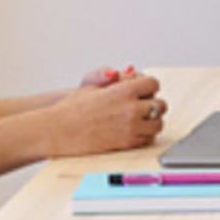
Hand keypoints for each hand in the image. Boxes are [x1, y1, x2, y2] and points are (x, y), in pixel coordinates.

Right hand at [52, 69, 166, 155]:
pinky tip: (133, 131)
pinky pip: (148, 139)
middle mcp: (131, 109)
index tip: (144, 90)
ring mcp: (131, 128)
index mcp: (123, 91)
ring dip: (152, 121)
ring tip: (140, 120)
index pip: (154, 84)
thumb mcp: (94, 86)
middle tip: (143, 106)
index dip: (149, 86)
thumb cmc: (71, 108)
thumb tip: (130, 75)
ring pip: (158, 124)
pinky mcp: (127, 143)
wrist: (58, 131)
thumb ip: (117, 82)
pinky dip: (145, 135)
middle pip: (161, 105)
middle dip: (154, 104)